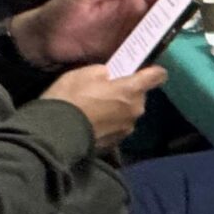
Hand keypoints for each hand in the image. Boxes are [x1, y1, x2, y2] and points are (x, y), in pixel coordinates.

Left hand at [12, 0, 160, 69]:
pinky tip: (157, 55)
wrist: (41, 41)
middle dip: (172, 16)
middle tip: (183, 20)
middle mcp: (129, 16)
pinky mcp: (119, 54)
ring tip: (173, 36)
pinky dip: (149, 54)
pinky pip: (139, 53)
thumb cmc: (59, 12)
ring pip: (152, 35)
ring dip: (163, 36)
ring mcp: (125, 36)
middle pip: (158, 15)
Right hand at [41, 64, 162, 147]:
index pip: (157, 76)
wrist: (56, 133)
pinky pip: (117, 127)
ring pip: (128, 112)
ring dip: (118, 109)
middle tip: (106, 90)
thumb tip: (109, 76)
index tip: (144, 70)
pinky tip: (92, 122)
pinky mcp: (115, 143)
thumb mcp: (85, 73)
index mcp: (132, 89)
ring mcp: (126, 128)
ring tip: (96, 108)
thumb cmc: (72, 97)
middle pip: (139, 96)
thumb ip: (104, 72)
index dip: (153, 71)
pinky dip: (109, 123)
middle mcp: (135, 110)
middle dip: (127, 92)